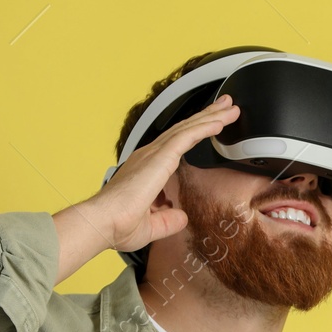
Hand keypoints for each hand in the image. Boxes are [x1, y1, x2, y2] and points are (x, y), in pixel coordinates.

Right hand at [84, 96, 239, 251]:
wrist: (102, 223)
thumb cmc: (116, 225)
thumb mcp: (151, 225)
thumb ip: (168, 220)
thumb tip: (181, 217)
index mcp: (146, 169)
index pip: (176, 144)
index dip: (196, 131)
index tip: (212, 124)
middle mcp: (149, 156)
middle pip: (184, 130)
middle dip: (207, 116)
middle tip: (226, 106)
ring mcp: (153, 155)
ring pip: (188, 129)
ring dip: (211, 117)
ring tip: (230, 108)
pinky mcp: (159, 158)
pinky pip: (186, 137)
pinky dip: (204, 128)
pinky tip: (219, 122)